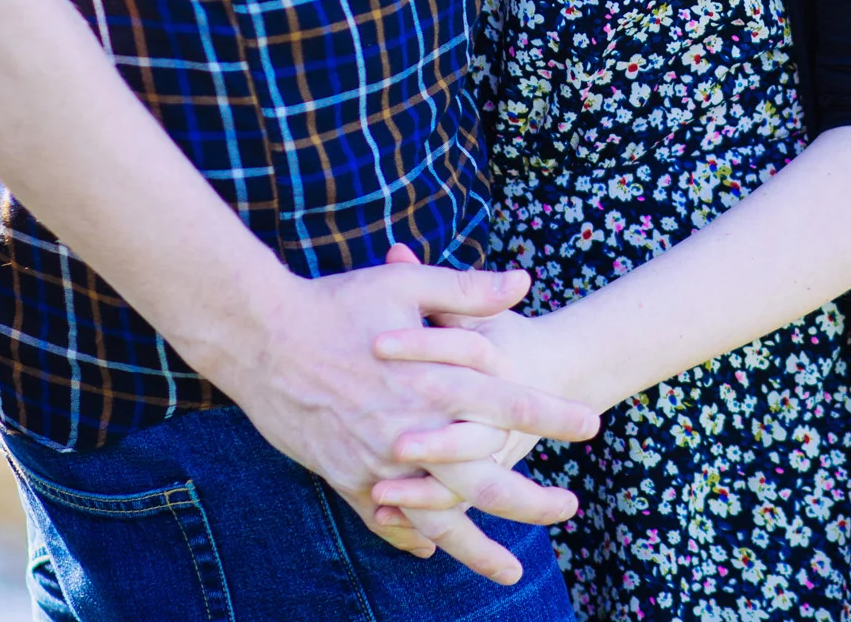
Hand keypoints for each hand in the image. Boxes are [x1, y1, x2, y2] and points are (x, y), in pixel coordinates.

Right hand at [366, 254, 591, 580]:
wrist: (260, 337)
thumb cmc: (336, 302)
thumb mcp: (407, 286)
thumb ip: (468, 290)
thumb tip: (525, 281)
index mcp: (432, 380)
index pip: (508, 405)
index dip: (552, 417)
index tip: (590, 427)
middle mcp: (410, 429)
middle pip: (482, 479)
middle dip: (529, 500)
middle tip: (568, 508)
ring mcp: (376, 461)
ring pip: (436, 517)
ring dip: (475, 546)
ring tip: (510, 569)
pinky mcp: (343, 475)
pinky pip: (383, 519)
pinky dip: (408, 537)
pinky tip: (429, 550)